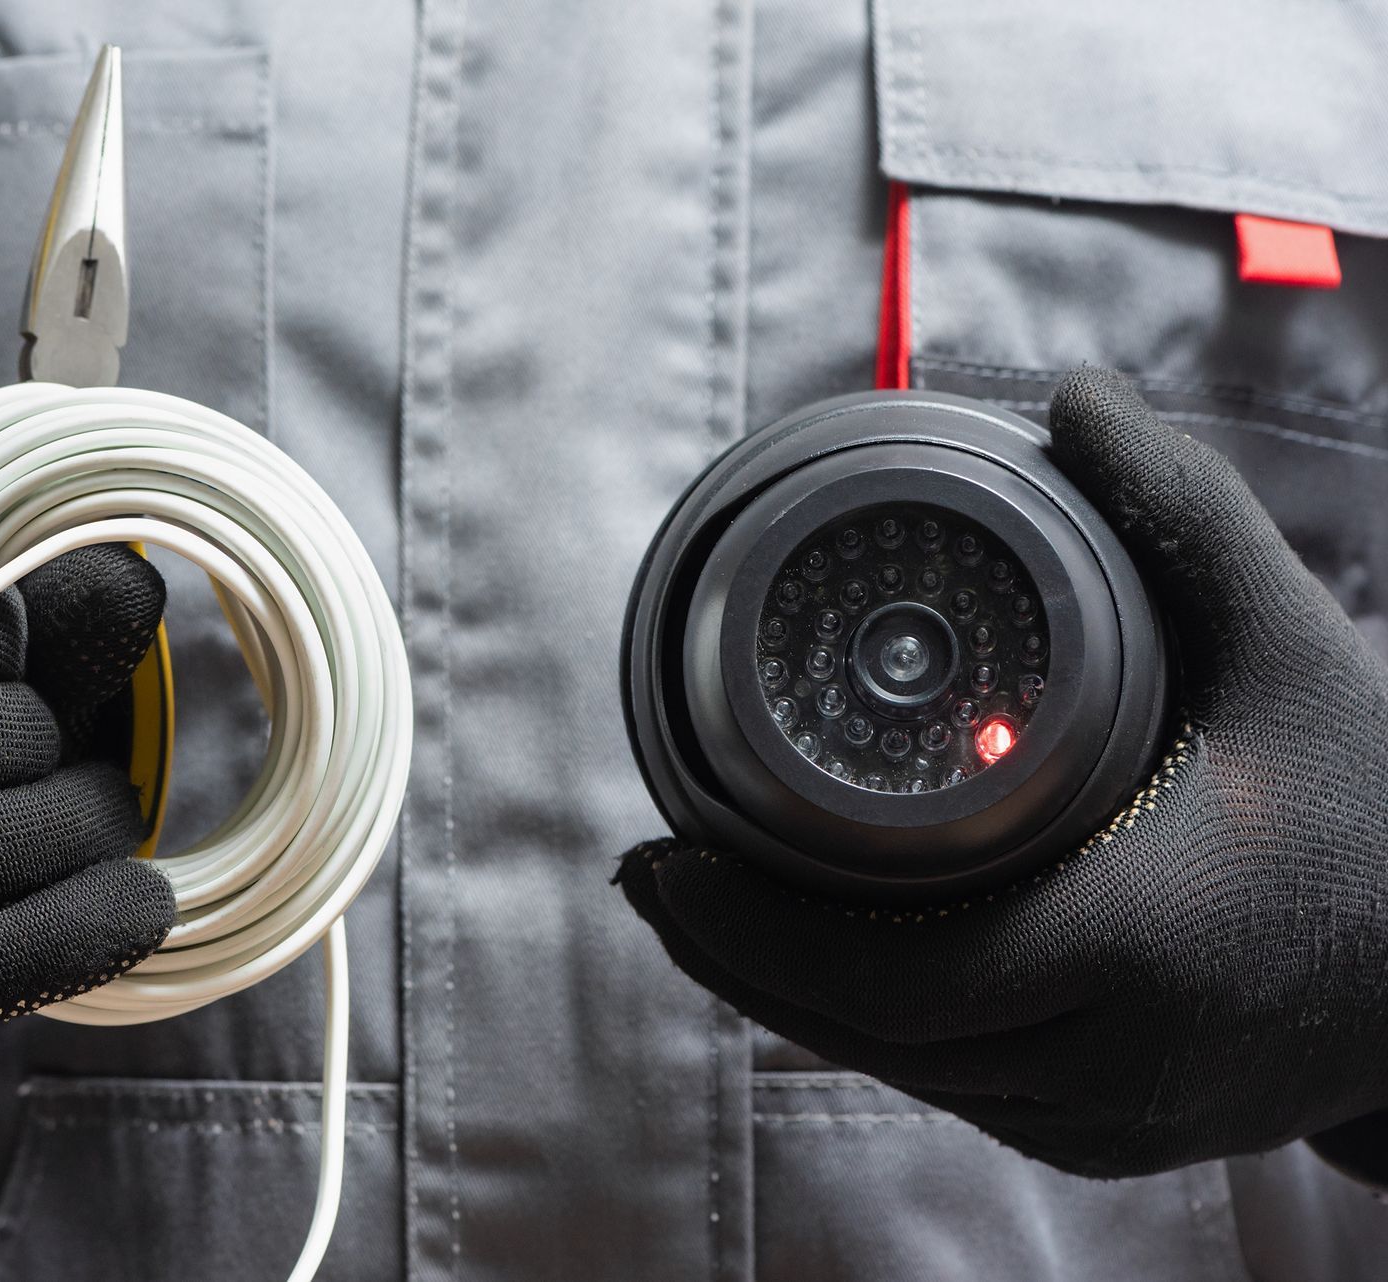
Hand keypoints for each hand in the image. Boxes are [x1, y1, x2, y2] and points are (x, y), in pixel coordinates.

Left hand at [617, 367, 1387, 1176]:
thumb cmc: (1384, 805)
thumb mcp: (1293, 646)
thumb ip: (1183, 516)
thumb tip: (1075, 398)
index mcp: (1140, 944)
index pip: (895, 976)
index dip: (755, 933)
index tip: (663, 861)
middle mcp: (1115, 1060)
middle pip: (870, 1035)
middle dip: (738, 960)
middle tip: (652, 878)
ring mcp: (1113, 1119)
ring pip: (903, 1074)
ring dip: (790, 999)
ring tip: (700, 913)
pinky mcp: (1113, 1138)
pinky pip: (954, 1092)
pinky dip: (870, 1031)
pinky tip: (811, 970)